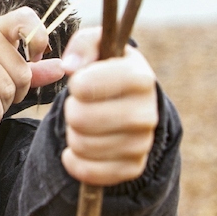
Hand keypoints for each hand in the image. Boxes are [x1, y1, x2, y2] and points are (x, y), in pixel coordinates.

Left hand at [59, 27, 158, 185]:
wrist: (134, 103)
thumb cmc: (108, 70)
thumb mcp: (100, 46)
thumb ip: (84, 43)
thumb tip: (69, 66)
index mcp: (140, 78)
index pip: (85, 85)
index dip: (76, 84)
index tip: (82, 83)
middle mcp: (147, 113)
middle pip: (80, 118)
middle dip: (72, 109)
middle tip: (81, 105)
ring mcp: (142, 144)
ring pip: (81, 145)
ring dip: (73, 133)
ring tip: (85, 122)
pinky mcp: (132, 168)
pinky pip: (88, 171)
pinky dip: (74, 161)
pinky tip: (78, 147)